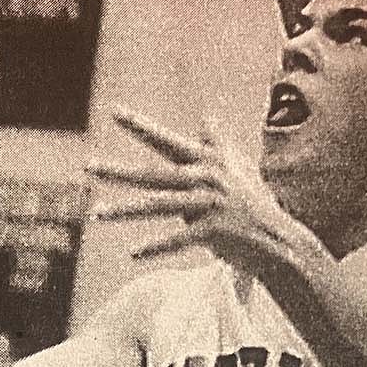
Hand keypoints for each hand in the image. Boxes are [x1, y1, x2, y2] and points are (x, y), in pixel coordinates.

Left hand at [88, 108, 334, 283]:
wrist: (279, 239)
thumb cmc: (253, 204)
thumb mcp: (238, 167)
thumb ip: (218, 143)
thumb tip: (207, 116)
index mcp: (208, 163)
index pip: (167, 141)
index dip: (140, 126)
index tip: (114, 111)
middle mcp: (206, 179)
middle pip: (153, 175)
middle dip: (118, 171)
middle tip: (87, 166)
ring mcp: (210, 205)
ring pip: (158, 207)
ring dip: (124, 211)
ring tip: (95, 214)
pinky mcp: (215, 231)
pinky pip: (177, 240)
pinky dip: (154, 248)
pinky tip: (133, 254)